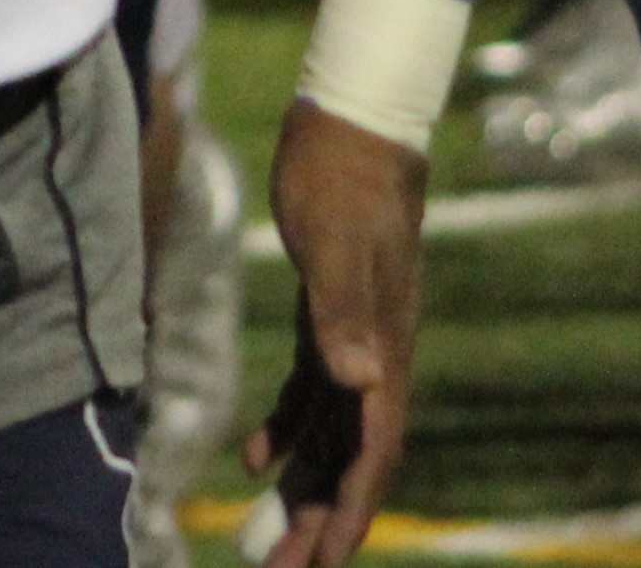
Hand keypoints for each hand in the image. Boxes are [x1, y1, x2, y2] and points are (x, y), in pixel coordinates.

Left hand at [247, 99, 426, 562]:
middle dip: (320, 518)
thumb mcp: (335, 242)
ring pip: (335, 434)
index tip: (322, 563)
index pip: (373, 448)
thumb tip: (363, 382)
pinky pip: (314, 394)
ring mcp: (358, 335)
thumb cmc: (340, 174)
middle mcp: (379, 351)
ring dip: (306, 486)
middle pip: (354, 456)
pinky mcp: (331, 315)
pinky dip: (289, 431)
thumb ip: (344, 313)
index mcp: (385, 345)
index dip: (350, 510)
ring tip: (266, 538)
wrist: (355, 117)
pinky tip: (255, 458)